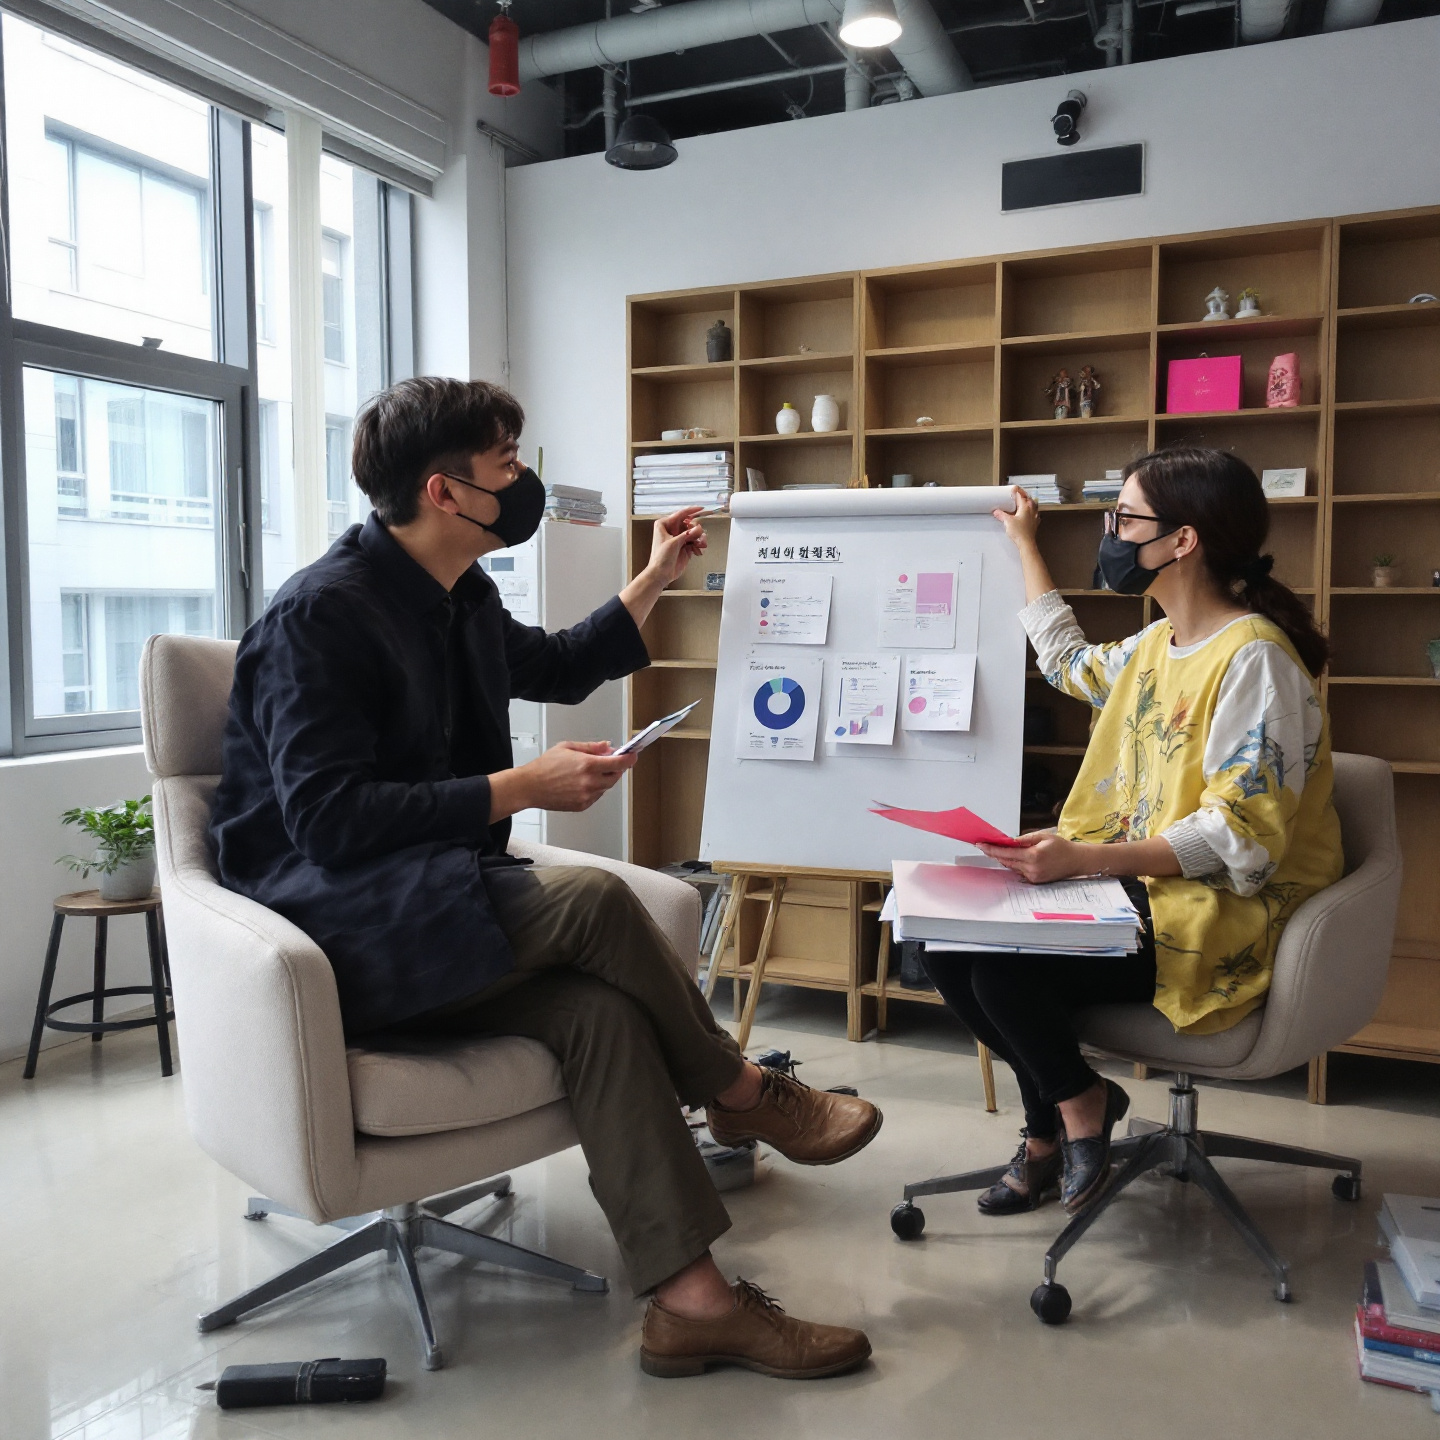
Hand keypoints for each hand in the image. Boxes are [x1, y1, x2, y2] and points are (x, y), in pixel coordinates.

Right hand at [521, 741, 636, 812]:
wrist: (529, 787)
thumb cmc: (544, 767)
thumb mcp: (567, 747)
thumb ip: (590, 747)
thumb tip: (607, 746)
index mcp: (587, 765)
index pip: (618, 763)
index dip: (629, 759)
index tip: (633, 756)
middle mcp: (589, 782)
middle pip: (615, 776)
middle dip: (616, 768)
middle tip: (610, 761)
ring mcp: (586, 795)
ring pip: (606, 787)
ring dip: (605, 778)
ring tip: (589, 771)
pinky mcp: (582, 805)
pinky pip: (597, 796)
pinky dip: (595, 789)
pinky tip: (582, 782)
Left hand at [643, 508, 707, 587]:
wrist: (661, 574)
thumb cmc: (660, 559)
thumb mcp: (673, 543)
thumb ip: (687, 534)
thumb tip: (697, 528)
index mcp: (664, 525)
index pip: (680, 514)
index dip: (691, 511)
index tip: (700, 508)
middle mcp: (672, 530)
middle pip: (690, 524)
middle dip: (696, 530)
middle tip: (697, 536)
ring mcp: (679, 539)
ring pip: (694, 533)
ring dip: (699, 539)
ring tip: (699, 545)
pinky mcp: (685, 547)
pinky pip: (695, 542)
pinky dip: (698, 546)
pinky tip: (697, 551)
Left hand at [976, 832, 1085, 883]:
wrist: (1076, 861)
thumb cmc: (1061, 846)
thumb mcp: (1043, 836)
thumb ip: (1024, 839)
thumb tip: (1009, 841)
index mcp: (1033, 856)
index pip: (1006, 853)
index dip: (991, 849)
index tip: (980, 845)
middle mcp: (1032, 868)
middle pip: (1006, 861)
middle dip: (994, 853)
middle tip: (984, 845)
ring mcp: (1033, 876)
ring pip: (1011, 866)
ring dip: (1003, 858)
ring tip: (995, 849)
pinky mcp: (1035, 880)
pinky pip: (1019, 871)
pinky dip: (1014, 864)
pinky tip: (1010, 857)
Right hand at [992, 485, 1040, 549]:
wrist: (1026, 543)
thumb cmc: (1019, 532)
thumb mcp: (1007, 522)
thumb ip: (1001, 515)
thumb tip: (996, 511)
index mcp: (1025, 507)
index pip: (1021, 495)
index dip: (1017, 491)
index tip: (1013, 488)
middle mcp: (1031, 510)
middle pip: (1028, 499)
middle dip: (1023, 495)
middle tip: (1018, 493)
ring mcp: (1034, 517)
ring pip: (1033, 505)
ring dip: (1028, 502)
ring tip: (1024, 501)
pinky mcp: (1034, 523)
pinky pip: (1034, 514)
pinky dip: (1031, 511)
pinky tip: (1029, 513)